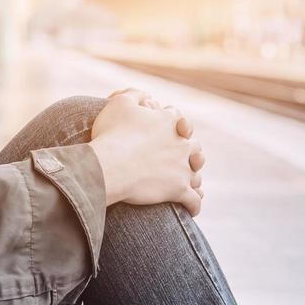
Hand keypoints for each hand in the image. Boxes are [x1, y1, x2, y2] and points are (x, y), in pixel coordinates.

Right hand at [90, 90, 205, 215]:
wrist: (108, 165)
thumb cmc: (111, 134)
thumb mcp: (120, 104)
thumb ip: (135, 95)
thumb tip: (146, 96)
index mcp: (170, 122)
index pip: (180, 121)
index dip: (174, 126)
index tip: (168, 131)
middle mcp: (182, 144)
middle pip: (194, 148)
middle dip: (189, 153)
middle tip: (180, 159)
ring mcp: (183, 168)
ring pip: (196, 175)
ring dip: (192, 179)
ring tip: (187, 185)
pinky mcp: (179, 190)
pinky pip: (194, 200)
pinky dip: (193, 205)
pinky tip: (190, 209)